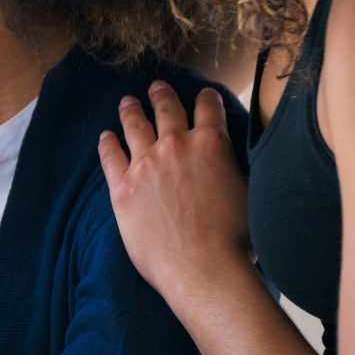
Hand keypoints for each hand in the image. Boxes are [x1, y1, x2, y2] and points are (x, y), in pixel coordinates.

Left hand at [96, 81, 253, 307]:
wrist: (203, 268)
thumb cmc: (235, 239)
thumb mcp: (249, 192)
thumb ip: (236, 168)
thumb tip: (235, 161)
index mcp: (211, 144)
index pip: (208, 108)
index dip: (206, 99)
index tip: (202, 95)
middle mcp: (176, 146)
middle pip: (166, 109)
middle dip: (162, 95)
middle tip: (156, 87)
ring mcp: (145, 164)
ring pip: (134, 126)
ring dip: (131, 110)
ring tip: (127, 102)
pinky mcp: (123, 188)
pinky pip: (110, 157)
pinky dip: (107, 143)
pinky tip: (105, 137)